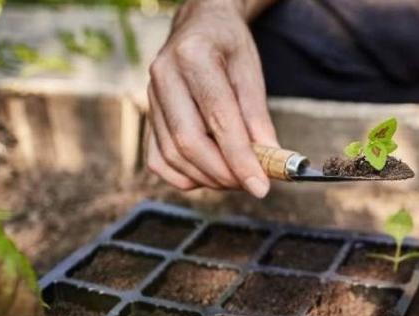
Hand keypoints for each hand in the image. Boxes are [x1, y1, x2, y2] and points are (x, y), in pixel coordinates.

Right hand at [146, 0, 277, 196]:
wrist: (199, 26)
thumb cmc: (228, 47)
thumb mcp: (251, 73)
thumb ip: (258, 118)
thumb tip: (271, 160)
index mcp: (194, 56)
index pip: (218, 118)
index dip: (241, 158)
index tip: (262, 186)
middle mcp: (164, 75)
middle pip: (188, 141)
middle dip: (223, 173)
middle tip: (250, 184)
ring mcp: (149, 97)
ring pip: (172, 155)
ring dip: (207, 178)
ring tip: (236, 179)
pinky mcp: (147, 116)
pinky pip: (157, 159)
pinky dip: (183, 177)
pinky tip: (209, 175)